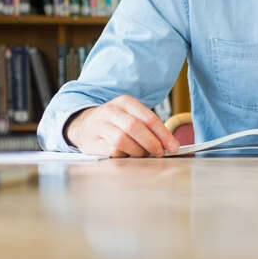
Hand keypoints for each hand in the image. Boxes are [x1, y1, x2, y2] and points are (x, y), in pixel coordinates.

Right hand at [65, 96, 179, 156]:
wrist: (84, 124)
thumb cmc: (115, 123)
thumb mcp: (131, 116)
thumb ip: (149, 128)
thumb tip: (170, 145)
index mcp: (125, 102)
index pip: (148, 118)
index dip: (163, 134)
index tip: (173, 146)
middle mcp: (111, 111)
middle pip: (135, 127)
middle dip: (151, 143)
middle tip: (159, 153)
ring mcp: (99, 126)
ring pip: (122, 140)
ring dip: (138, 151)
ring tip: (142, 154)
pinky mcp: (92, 142)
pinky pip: (112, 151)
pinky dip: (124, 156)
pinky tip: (127, 156)